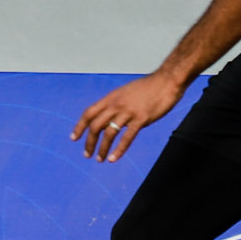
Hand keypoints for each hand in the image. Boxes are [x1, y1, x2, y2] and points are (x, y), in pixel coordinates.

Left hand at [72, 71, 186, 161]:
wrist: (166, 80)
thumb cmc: (149, 87)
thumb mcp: (126, 93)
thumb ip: (117, 104)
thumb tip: (111, 117)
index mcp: (111, 98)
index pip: (89, 113)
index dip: (80, 126)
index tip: (74, 138)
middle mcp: (116, 105)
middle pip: (95, 126)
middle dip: (89, 142)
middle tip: (87, 154)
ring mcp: (128, 112)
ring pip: (109, 133)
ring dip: (102, 148)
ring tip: (100, 159)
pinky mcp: (141, 119)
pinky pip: (127, 137)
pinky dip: (118, 150)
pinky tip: (113, 158)